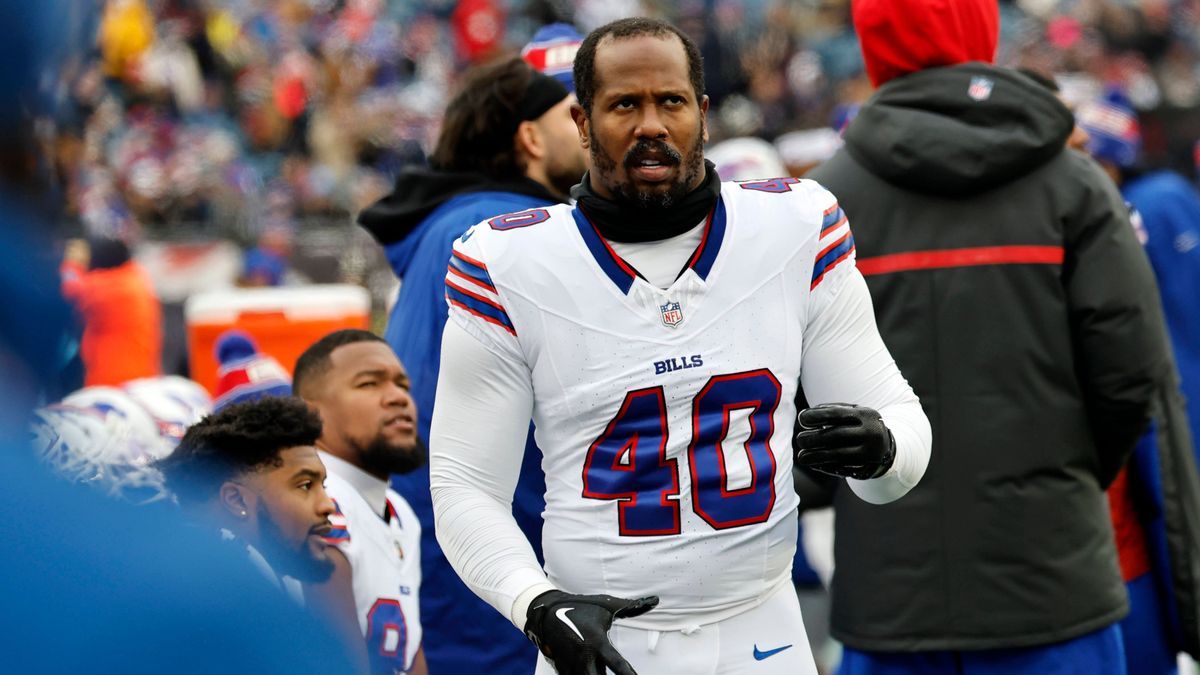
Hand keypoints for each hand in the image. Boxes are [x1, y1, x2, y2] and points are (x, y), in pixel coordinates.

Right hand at [523, 590, 657, 674]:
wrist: (546, 611)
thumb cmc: (580, 606)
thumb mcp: (606, 605)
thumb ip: (632, 607)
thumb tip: (656, 600)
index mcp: (597, 642)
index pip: (618, 665)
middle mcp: (584, 657)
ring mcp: (572, 665)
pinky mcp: (562, 669)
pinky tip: (589, 674)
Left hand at [794, 403, 894, 479]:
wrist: (884, 446)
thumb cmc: (859, 425)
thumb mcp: (852, 413)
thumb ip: (831, 411)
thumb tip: (804, 417)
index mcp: (865, 415)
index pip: (837, 414)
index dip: (817, 416)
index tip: (802, 419)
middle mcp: (870, 433)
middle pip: (836, 435)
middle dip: (814, 438)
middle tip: (800, 440)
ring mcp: (869, 452)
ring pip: (837, 455)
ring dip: (816, 456)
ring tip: (802, 456)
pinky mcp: (867, 468)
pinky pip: (842, 468)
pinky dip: (825, 467)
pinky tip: (815, 464)